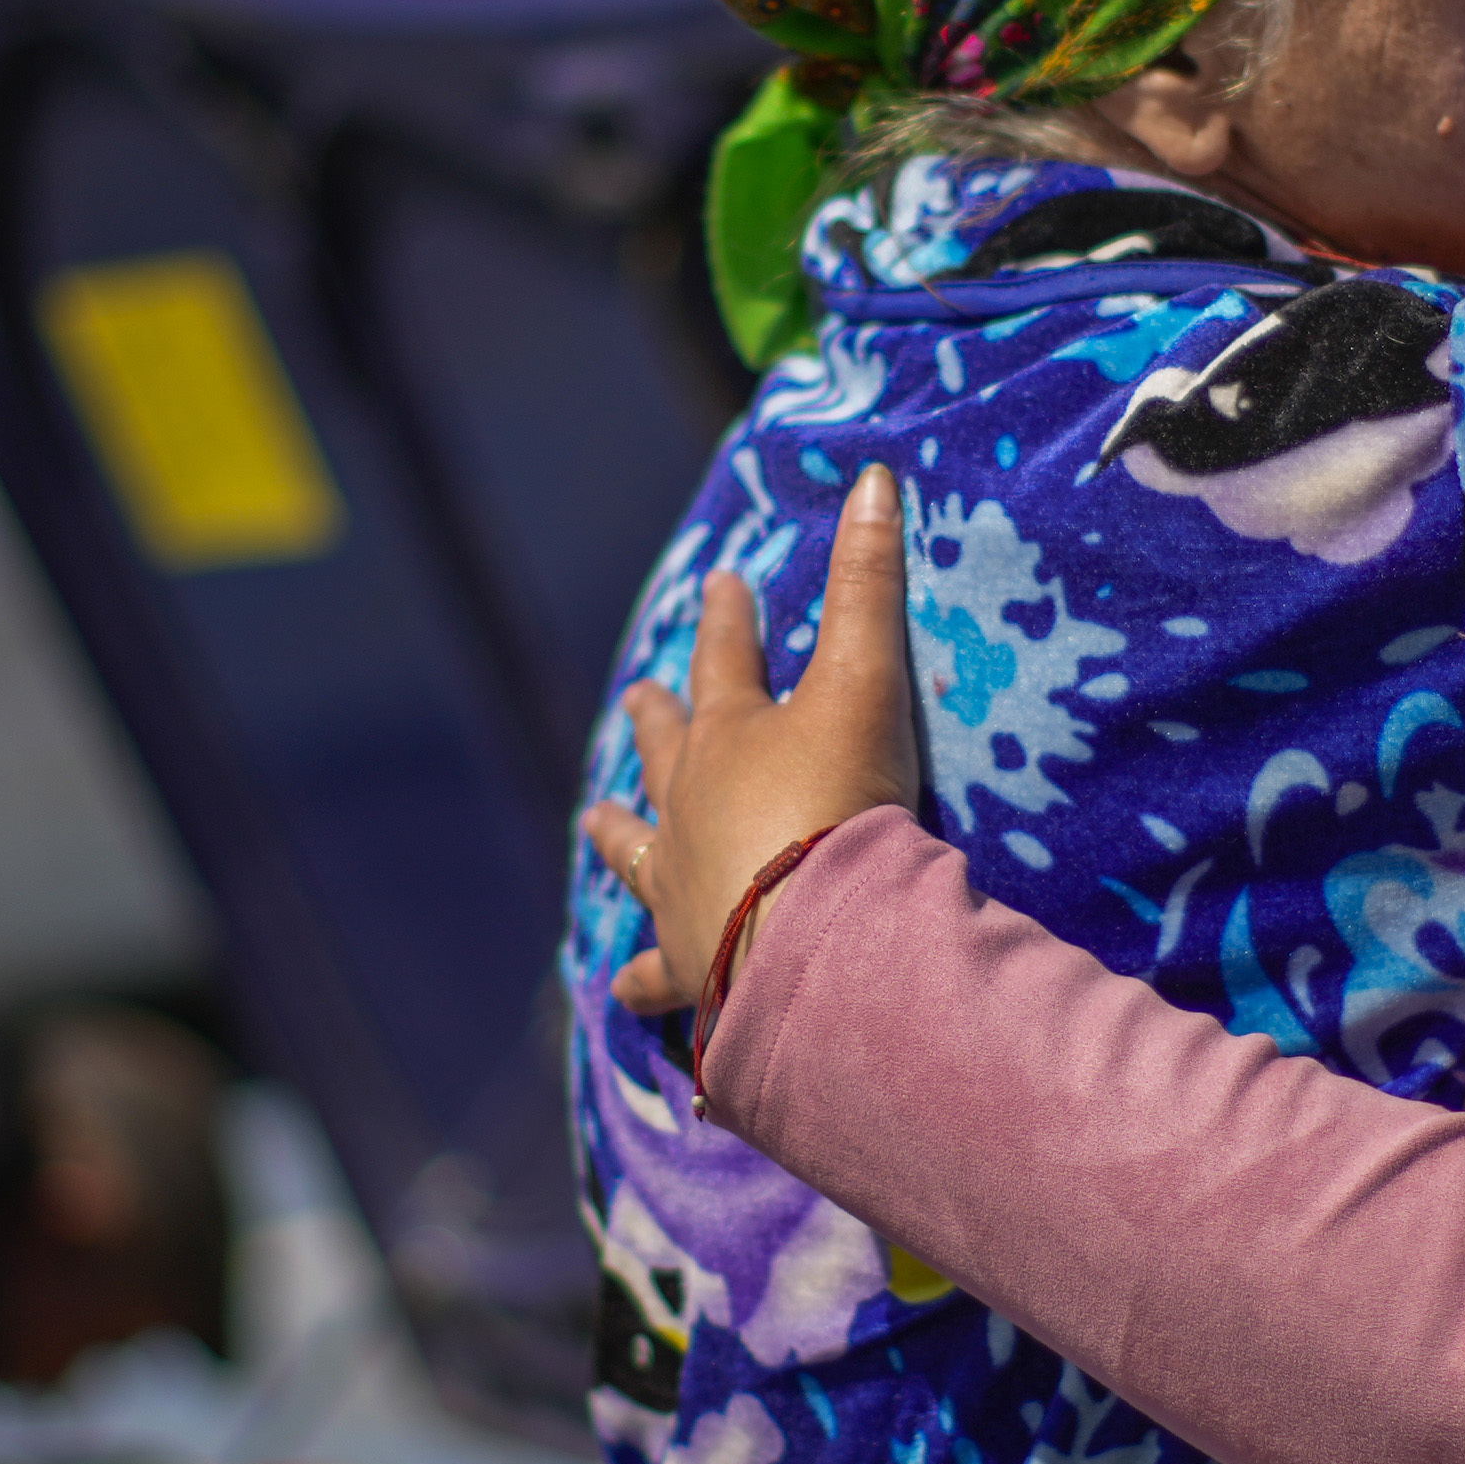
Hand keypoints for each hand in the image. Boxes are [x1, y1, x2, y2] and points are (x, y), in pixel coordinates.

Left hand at [583, 464, 929, 1018]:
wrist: (813, 935)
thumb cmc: (840, 804)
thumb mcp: (865, 684)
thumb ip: (869, 586)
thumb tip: (869, 476)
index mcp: (731, 738)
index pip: (727, 660)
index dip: (730, 618)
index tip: (721, 582)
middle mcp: (689, 808)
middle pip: (667, 751)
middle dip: (656, 719)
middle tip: (636, 696)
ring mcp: (680, 887)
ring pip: (638, 851)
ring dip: (621, 833)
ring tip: (595, 818)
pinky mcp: (689, 963)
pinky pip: (657, 973)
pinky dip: (642, 979)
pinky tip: (626, 987)